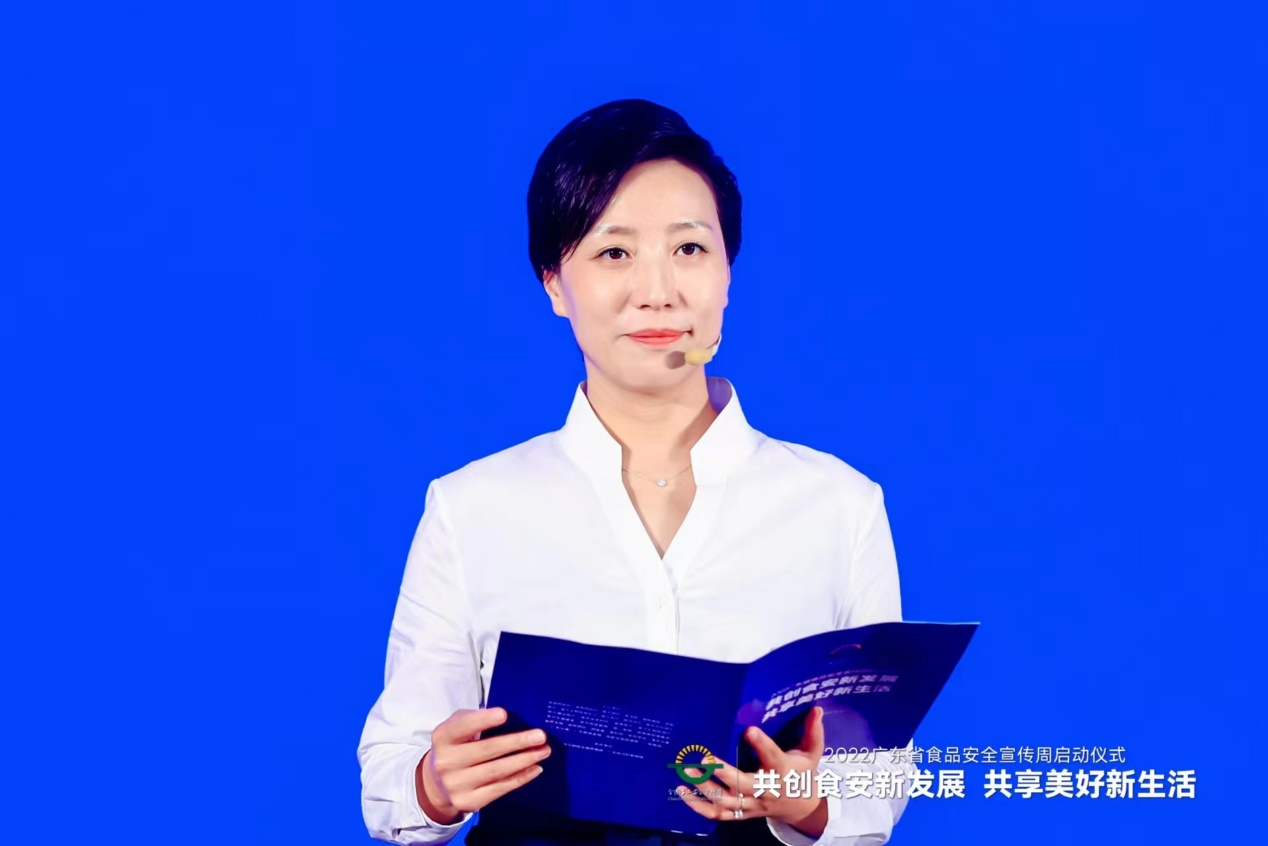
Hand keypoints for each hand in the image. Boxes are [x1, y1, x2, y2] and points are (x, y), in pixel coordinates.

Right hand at [416, 707, 551, 824]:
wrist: (437, 784)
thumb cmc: (456, 746)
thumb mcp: (456, 727)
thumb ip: (474, 719)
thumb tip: (508, 718)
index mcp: (443, 737)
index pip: (462, 726)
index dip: (482, 720)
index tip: (504, 714)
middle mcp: (446, 762)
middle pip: (486, 750)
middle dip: (516, 742)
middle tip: (540, 736)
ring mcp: (456, 785)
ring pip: (496, 771)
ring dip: (524, 760)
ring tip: (543, 751)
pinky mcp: (468, 802)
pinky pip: (499, 788)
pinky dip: (520, 778)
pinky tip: (535, 769)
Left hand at [675, 706, 827, 837]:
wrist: (802, 808)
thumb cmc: (803, 774)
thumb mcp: (812, 754)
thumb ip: (813, 732)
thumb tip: (817, 708)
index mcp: (782, 770)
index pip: (773, 757)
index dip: (762, 744)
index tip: (749, 730)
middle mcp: (765, 789)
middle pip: (743, 784)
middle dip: (723, 774)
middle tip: (704, 760)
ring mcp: (752, 804)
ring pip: (726, 801)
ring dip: (705, 789)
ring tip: (686, 774)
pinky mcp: (742, 813)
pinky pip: (718, 814)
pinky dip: (699, 806)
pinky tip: (683, 792)